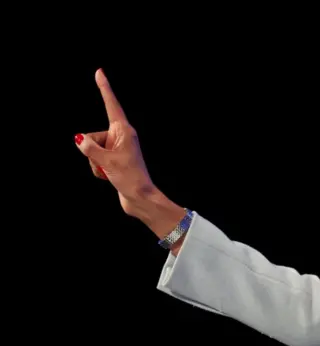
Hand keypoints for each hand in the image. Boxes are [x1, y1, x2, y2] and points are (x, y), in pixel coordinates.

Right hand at [75, 69, 155, 215]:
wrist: (140, 198)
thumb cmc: (130, 178)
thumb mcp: (107, 161)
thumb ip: (89, 148)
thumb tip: (79, 139)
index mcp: (124, 130)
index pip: (111, 105)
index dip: (104, 88)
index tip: (99, 72)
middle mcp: (121, 136)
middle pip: (92, 135)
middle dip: (92, 151)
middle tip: (109, 164)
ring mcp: (117, 148)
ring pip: (91, 150)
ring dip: (95, 164)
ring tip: (110, 172)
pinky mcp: (114, 160)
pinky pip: (96, 161)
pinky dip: (98, 170)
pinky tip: (109, 177)